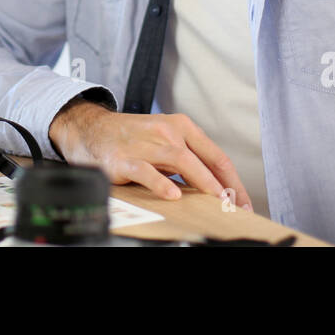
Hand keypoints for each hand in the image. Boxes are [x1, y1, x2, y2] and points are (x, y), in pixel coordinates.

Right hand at [48, 98, 252, 209]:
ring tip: (216, 201)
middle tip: (234, 207)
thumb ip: (187, 159)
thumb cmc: (132, 138)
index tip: (242, 201)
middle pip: (202, 158)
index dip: (232, 179)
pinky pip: (146, 171)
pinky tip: (171, 195)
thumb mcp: (163, 141)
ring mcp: (145, 144)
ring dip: (202, 182)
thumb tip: (216, 188)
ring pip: (181, 161)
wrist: (91, 129)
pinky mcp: (125, 158)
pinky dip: (160, 183)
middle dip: (223, 185)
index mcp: (180, 126)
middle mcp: (166, 131)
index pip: (215, 154)